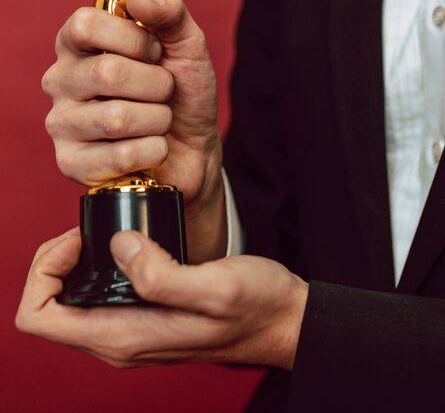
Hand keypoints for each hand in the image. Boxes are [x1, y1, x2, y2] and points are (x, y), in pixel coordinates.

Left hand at [16, 229, 307, 369]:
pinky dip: (104, 263)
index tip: (83, 237)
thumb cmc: (256, 307)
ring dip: (80, 260)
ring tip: (113, 226)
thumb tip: (119, 244)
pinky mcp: (147, 316)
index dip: (46, 270)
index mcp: (124, 336)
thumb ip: (161, 274)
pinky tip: (133, 238)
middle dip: (59, 260)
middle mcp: (119, 339)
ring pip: (74, 298)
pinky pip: (102, 293)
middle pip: (51, 304)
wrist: (283, 321)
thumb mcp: (215, 288)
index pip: (39, 315)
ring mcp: (132, 329)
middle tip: (95, 225)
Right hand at [42, 0, 225, 260]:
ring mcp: (62, 123)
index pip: (85, 24)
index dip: (134, 38)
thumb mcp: (187, 43)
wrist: (196, 146)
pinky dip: (154, 150)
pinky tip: (151, 147)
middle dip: (157, 84)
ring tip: (158, 119)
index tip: (155, 51)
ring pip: (117, 118)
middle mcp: (61, 80)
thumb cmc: (183, 91)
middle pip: (107, 73)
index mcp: (80, 44)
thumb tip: (139, 1)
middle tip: (164, 90)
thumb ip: (169, 11)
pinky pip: (123, 155)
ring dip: (158, 119)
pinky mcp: (71, 164)